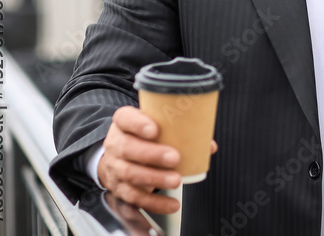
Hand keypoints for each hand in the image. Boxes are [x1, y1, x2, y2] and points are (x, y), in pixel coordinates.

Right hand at [97, 106, 217, 213]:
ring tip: (176, 180)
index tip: (155, 130)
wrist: (119, 156)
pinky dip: (154, 202)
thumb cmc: (144, 138)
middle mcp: (115, 144)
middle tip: (174, 158)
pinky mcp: (119, 188)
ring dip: (155, 179)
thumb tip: (208, 145)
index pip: (125, 118)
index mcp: (124, 123)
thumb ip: (181, 131)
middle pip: (127, 148)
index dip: (138, 124)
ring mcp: (115, 167)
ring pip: (130, 174)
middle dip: (152, 154)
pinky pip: (135, 197)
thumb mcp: (157, 127)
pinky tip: (171, 204)